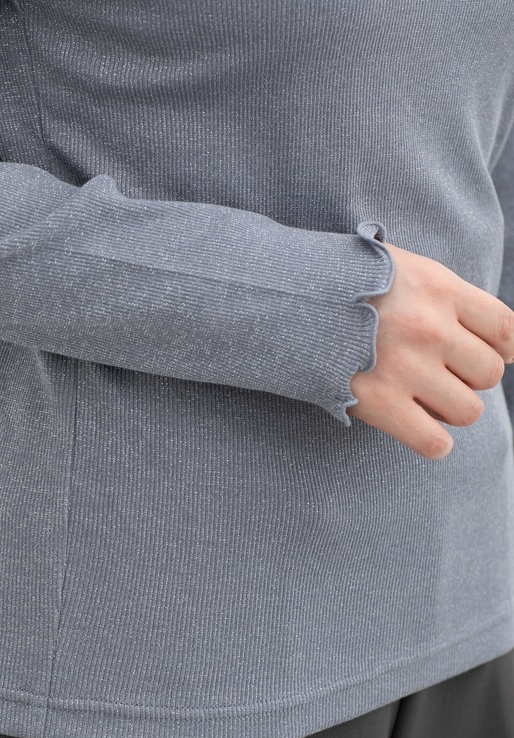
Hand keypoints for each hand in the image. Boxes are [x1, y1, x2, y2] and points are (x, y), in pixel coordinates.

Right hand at [349, 241, 513, 458]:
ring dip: (449, 410)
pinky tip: (413, 426)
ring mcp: (406, 368)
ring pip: (469, 411)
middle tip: (435, 374)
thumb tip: (480, 328)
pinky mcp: (379, 403)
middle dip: (467, 378)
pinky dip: (432, 441)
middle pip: (488, 373)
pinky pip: (435, 442)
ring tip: (420, 399)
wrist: (278, 300)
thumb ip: (439, 292)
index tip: (485, 354)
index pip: (507, 329)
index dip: (504, 349)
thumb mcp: (395, 265)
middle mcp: (430, 328)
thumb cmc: (337, 284)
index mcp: (439, 289)